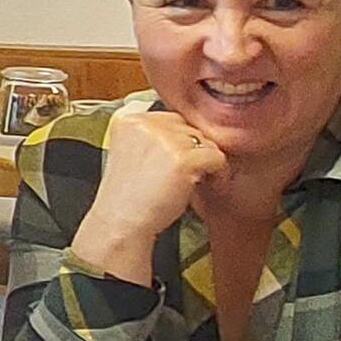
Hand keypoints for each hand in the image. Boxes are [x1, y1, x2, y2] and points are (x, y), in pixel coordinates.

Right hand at [71, 111, 227, 282]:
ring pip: (205, 141)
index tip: (178, 162)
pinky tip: (209, 185)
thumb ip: (149, 136)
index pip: (170, 118)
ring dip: (206, 162)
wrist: (122, 223)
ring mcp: (164, 139)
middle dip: (192, 150)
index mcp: (128, 119)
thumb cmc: (128, 197)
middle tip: (189, 174)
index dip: (178, 142)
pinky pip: (217, 157)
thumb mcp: (129, 153)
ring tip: (198, 181)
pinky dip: (219, 174)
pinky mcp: (182, 158)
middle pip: (188, 127)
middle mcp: (145, 123)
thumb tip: (186, 132)